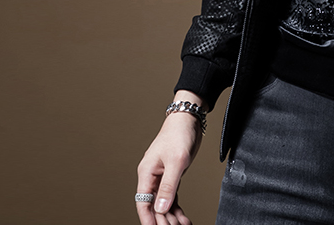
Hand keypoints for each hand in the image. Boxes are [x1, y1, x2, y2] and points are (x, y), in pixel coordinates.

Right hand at [135, 93, 204, 224]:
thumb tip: (160, 208)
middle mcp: (152, 176)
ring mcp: (162, 176)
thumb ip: (168, 185)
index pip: (143, 203)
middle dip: (162, 220)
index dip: (148, 219)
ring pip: (163, 202)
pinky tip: (182, 218)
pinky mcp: (172, 174)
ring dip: (171, 216)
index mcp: (146, 173)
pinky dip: (176, 208)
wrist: (189, 118)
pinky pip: (171, 196)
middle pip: (154, 205)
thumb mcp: (176, 161)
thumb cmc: (179, 134)